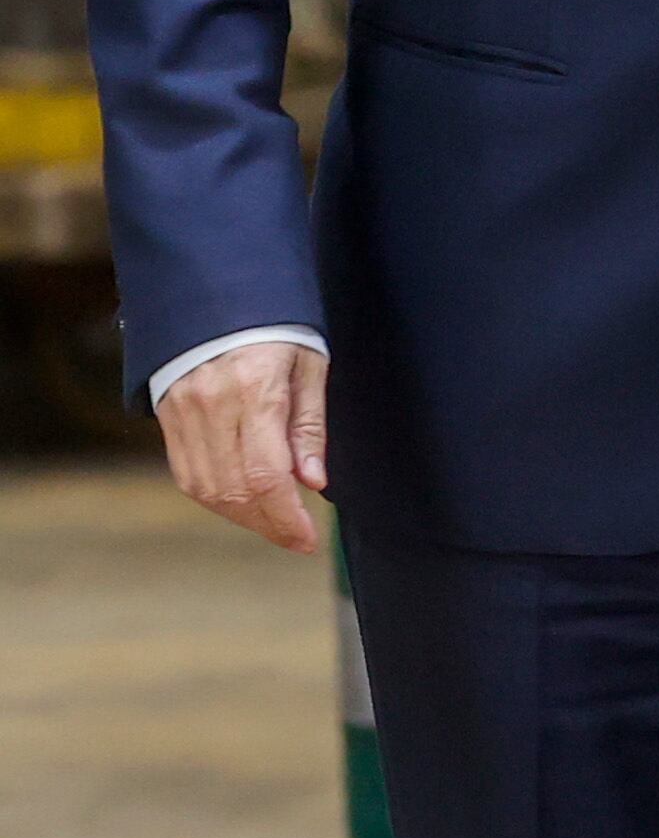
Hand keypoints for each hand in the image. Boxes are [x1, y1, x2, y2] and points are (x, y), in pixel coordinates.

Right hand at [158, 341, 328, 552]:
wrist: (217, 297)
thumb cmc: (277, 328)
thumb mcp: (310, 365)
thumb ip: (310, 427)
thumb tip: (313, 483)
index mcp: (254, 391)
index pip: (266, 474)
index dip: (286, 517)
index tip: (307, 539)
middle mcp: (212, 406)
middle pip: (235, 489)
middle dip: (269, 523)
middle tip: (297, 537)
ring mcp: (183, 415)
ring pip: (208, 489)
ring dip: (243, 516)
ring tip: (275, 523)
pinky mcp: (167, 419)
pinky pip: (188, 475)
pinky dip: (216, 498)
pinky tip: (243, 503)